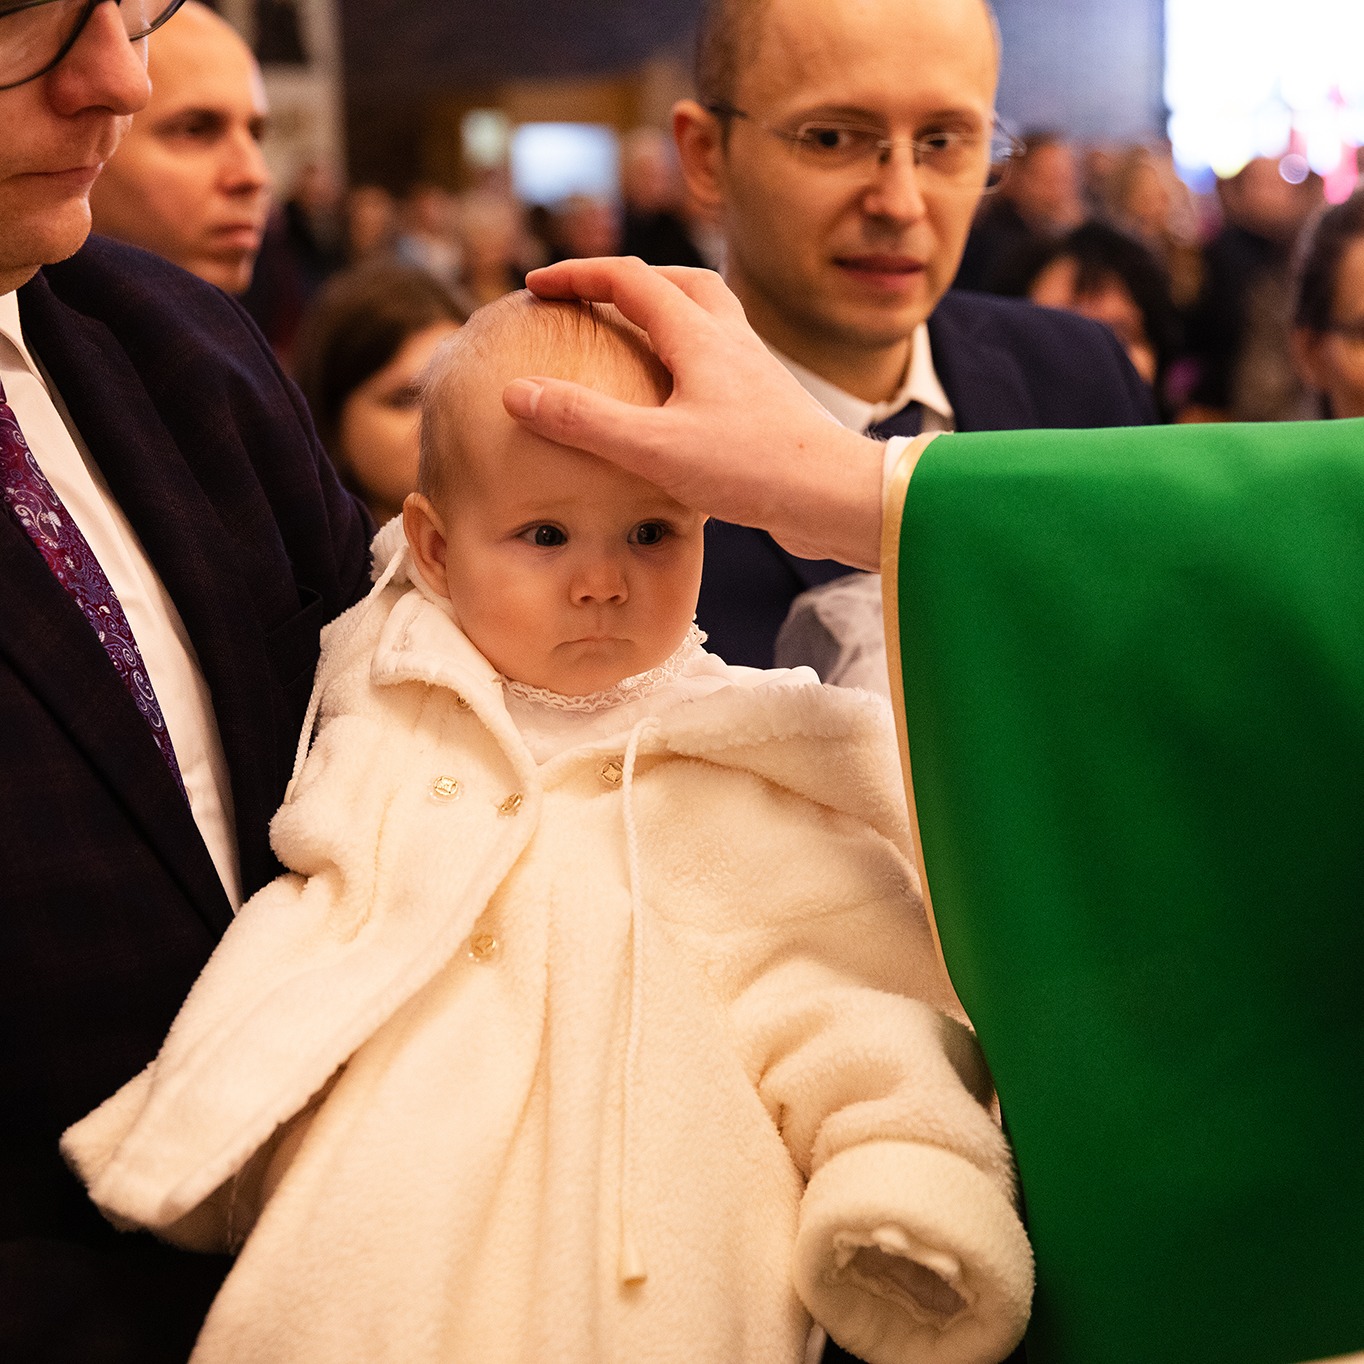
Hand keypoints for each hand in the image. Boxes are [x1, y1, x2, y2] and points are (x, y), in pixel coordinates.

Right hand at [504, 258, 884, 568]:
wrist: (835, 497)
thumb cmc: (754, 469)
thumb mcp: (654, 448)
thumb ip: (585, 420)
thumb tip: (518, 392)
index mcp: (700, 336)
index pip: (629, 280)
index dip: (577, 275)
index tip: (535, 285)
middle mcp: (731, 340)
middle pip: (679, 283)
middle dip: (627, 280)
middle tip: (588, 296)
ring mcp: (754, 371)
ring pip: (708, 317)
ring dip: (666, 311)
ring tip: (633, 335)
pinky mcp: (768, 404)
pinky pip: (722, 359)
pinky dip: (689, 355)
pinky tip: (679, 395)